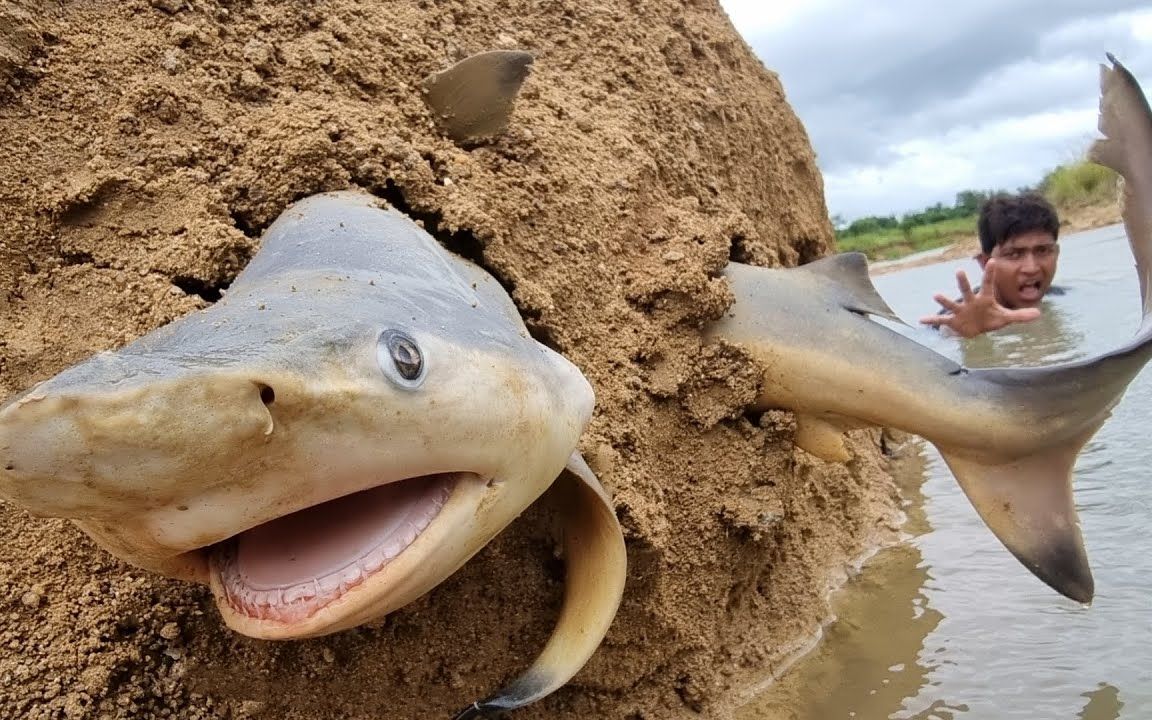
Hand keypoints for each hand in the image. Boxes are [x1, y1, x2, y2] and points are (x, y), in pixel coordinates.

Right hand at [918, 259, 1040, 337]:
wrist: (975, 329)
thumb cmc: (990, 319)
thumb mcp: (1005, 318)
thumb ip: (1020, 315)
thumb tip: (1039, 313)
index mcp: (985, 299)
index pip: (989, 284)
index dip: (991, 273)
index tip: (994, 260)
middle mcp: (971, 301)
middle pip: (967, 290)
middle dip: (963, 282)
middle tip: (960, 270)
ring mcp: (960, 310)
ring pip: (952, 303)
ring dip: (944, 299)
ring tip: (936, 294)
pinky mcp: (953, 321)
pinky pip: (941, 320)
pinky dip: (932, 320)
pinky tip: (922, 320)